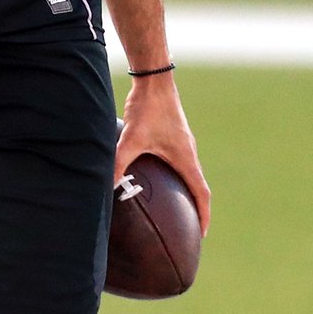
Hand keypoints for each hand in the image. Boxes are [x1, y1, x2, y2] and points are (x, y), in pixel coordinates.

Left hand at [115, 74, 211, 235]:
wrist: (154, 78)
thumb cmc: (148, 109)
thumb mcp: (132, 139)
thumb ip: (120, 162)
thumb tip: (108, 186)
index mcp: (186, 158)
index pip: (201, 193)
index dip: (203, 216)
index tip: (201, 235)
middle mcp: (188, 152)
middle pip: (197, 186)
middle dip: (195, 208)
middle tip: (188, 228)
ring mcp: (183, 142)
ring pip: (189, 173)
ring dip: (186, 191)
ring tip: (175, 207)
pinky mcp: (174, 134)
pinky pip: (179, 162)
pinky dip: (175, 176)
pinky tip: (156, 177)